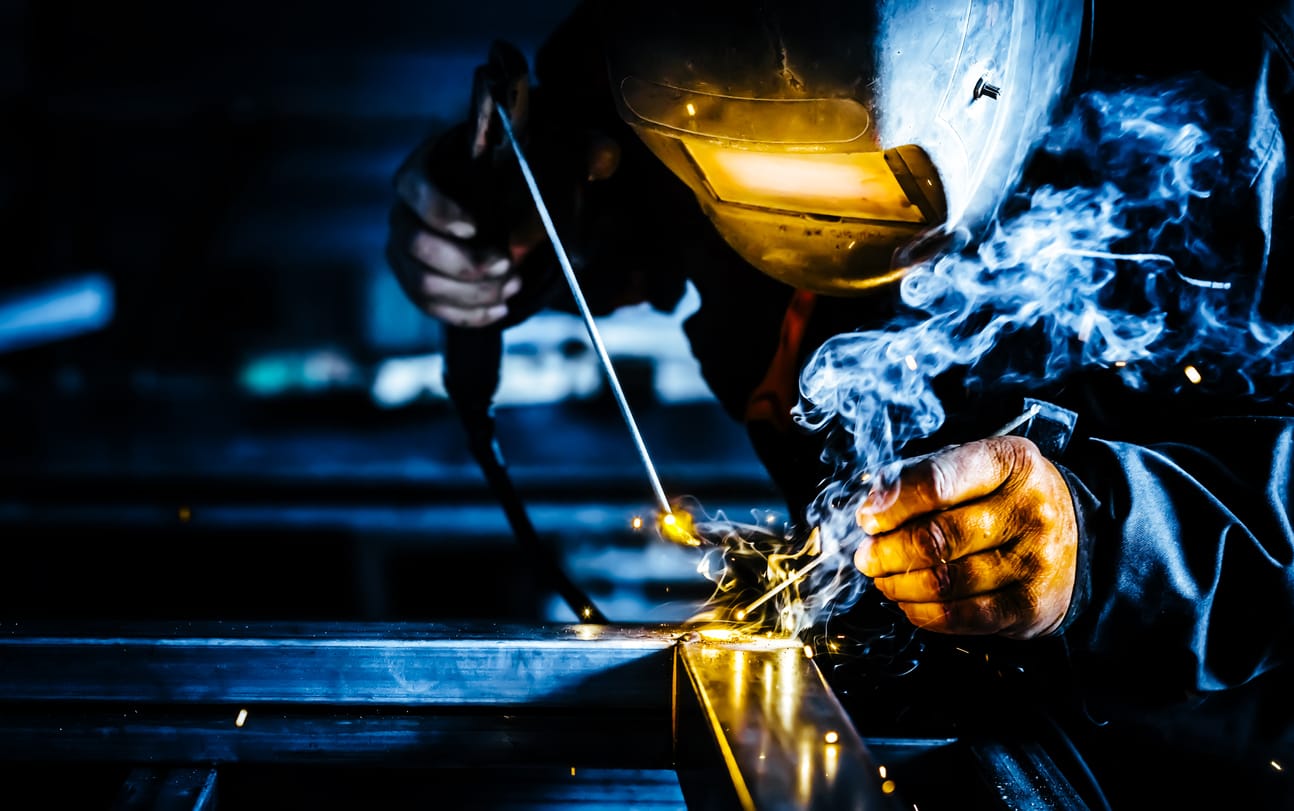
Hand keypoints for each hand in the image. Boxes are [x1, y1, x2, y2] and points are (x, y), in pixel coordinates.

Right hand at [385, 133, 538, 327]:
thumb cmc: (496, 182)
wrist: (493, 211)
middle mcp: (402, 215)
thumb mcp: (505, 165)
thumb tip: (505, 157)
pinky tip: (501, 308)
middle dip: (466, 263)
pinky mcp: (414, 284)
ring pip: (424, 285)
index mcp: (420, 175)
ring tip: (513, 286)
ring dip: (474, 293)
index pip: (415, 190)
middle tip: (506, 264)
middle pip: (417, 246)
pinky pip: (434, 309)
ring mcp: (403, 254)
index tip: (474, 228)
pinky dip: (471, 314)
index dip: (441, 212)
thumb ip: (505, 162)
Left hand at [853, 435, 1077, 639]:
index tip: (868, 518)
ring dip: (899, 584)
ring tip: (884, 577)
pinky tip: (910, 602)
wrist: (1077, 537)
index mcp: (1010, 462)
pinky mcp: (1031, 605)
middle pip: (936, 538)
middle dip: (887, 551)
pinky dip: (923, 612)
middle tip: (868, 556)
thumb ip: (922, 481)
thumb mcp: (974, 469)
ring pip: (944, 581)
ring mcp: (1035, 560)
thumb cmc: (1004, 498)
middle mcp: (1029, 509)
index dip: (892, 504)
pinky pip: (962, 616)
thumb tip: (872, 509)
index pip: (938, 482)